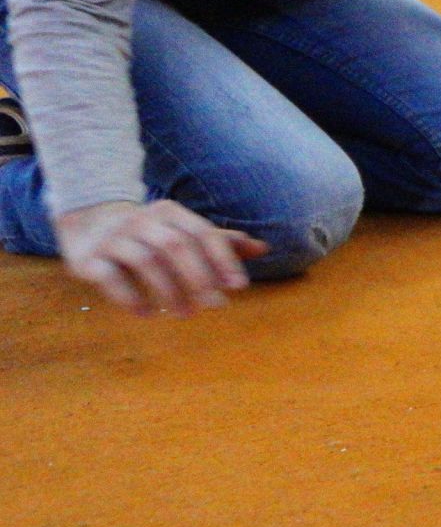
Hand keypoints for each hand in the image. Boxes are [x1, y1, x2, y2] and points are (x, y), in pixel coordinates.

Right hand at [52, 199, 268, 317]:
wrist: (90, 221)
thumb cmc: (151, 231)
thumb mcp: (184, 230)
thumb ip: (220, 241)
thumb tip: (264, 248)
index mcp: (170, 212)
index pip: (202, 233)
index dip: (222, 259)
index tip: (238, 287)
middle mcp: (142, 221)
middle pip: (175, 246)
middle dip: (199, 277)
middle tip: (216, 306)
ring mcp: (114, 238)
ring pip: (145, 261)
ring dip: (169, 291)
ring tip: (185, 313)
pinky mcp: (89, 259)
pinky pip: (110, 278)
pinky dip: (130, 297)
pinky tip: (147, 313)